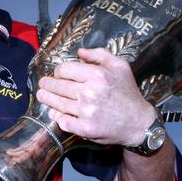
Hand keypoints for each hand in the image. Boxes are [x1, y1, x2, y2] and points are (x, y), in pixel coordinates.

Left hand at [36, 47, 156, 146]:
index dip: (58, 71)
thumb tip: (79, 51)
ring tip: (42, 96)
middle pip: (58, 86)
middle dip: (47, 84)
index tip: (58, 74)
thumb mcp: (120, 67)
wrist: (139, 123)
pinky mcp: (85, 129)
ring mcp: (86, 112)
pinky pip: (63, 121)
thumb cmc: (128, 92)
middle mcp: (90, 92)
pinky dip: (57, 116)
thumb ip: (99, 55)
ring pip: (57, 103)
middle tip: (43, 84)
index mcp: (97, 75)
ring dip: (46, 99)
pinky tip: (54, 112)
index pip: (65, 69)